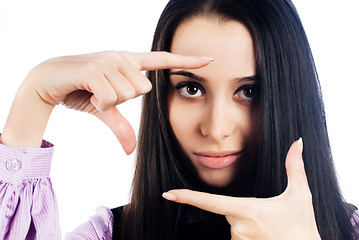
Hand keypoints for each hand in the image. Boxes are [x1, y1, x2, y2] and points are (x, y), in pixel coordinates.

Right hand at [24, 51, 211, 152]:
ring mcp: (108, 60)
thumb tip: (131, 151)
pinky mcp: (94, 68)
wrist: (47, 80)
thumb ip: (122, 126)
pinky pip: (110, 96)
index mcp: (128, 62)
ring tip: (93, 90)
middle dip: (124, 99)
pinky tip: (86, 92)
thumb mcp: (105, 109)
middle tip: (103, 93)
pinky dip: (99, 102)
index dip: (186, 59)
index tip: (210, 59)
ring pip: (129, 93)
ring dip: (110, 100)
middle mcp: (121, 57)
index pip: (162, 60)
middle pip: (144, 89)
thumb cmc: (80, 90)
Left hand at [163, 138, 320, 239]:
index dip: (188, 196)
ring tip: (268, 229)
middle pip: (227, 211)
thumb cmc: (302, 227)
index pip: (211, 202)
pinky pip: (236, 237)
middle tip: (267, 218)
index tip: (168, 193)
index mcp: (247, 210)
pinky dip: (246, 234)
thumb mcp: (300, 195)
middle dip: (242, 210)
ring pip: (232, 226)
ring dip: (245, 223)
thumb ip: (295, 166)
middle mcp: (238, 228)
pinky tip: (263, 236)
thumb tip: (298, 142)